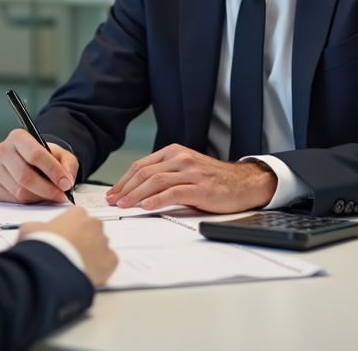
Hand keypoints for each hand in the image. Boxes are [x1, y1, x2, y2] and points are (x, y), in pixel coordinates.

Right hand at [0, 128, 78, 203]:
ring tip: (51, 196)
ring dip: (39, 197)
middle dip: (47, 189)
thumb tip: (66, 181)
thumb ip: (68, 164)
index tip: (66, 183)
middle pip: (25, 175)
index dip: (52, 171)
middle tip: (61, 195)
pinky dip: (28, 202)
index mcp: (17, 137)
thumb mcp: (62, 155)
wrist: (31, 161)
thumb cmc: (45, 157)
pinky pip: (11, 199)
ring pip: (18, 190)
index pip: (35, 154)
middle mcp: (2, 151)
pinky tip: (37, 197)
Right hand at [20, 208, 117, 286]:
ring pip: (101, 248)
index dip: (70, 230)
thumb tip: (32, 231)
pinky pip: (108, 263)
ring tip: (76, 266)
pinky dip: (101, 269)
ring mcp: (104, 242)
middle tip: (70, 254)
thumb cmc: (43, 245)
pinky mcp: (111, 261)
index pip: (78, 218)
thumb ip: (36, 226)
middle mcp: (94, 224)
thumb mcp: (30, 229)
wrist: (52, 267)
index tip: (63, 240)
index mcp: (77, 214)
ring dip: (92, 255)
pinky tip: (87, 273)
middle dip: (84, 241)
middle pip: (92, 231)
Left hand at [105, 144, 276, 212]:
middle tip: (113, 201)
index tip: (113, 193)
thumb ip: (166, 173)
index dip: (124, 180)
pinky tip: (146, 206)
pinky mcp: (201, 188)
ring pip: (155, 181)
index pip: (141, 165)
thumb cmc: (214, 180)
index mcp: (174, 152)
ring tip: (124, 205)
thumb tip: (137, 190)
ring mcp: (191, 172)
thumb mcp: (187, 169)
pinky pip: (173, 192)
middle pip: (144, 172)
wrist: (244, 183)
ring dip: (136, 195)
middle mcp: (181, 159)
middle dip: (125, 188)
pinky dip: (157, 199)